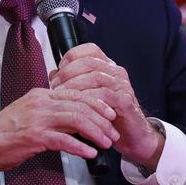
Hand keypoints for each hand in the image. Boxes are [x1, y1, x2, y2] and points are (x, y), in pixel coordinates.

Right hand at [0, 86, 119, 184]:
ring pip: (76, 119)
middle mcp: (41, 102)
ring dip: (96, 132)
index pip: (75, 93)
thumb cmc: (5, 133)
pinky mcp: (35, 137)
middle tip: (113, 131)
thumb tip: (74, 120)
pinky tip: (90, 153)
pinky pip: (64, 140)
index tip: (110, 113)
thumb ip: (50, 113)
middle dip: (102, 118)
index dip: (96, 103)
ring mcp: (38, 119)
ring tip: (107, 143)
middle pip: (80, 105)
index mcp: (41, 94)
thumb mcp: (30, 114)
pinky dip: (80, 147)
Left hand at [50, 43, 164, 170]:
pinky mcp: (125, 100)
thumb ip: (72, 81)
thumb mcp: (88, 94)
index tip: (59, 69)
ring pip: (95, 77)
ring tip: (62, 95)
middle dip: (68, 72)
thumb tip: (53, 73)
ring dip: (74, 85)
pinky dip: (87, 99)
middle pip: (89, 61)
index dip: (71, 56)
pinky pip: (104, 95)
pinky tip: (77, 105)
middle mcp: (116, 72)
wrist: (132, 135)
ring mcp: (122, 85)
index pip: (90, 50)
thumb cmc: (108, 114)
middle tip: (55, 85)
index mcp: (107, 67)